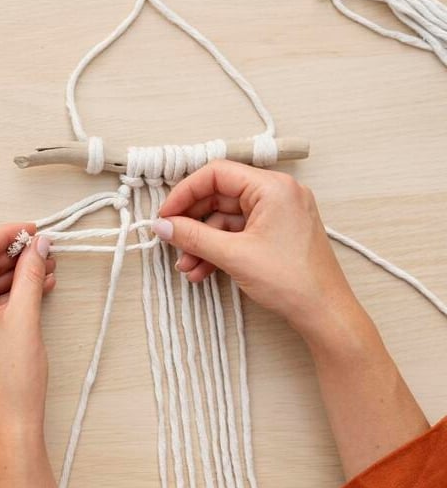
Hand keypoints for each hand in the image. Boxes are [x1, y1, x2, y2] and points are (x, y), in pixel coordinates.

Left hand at [0, 224, 55, 455]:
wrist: (6, 429)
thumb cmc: (13, 381)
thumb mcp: (26, 317)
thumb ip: (30, 273)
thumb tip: (38, 245)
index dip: (7, 233)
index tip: (33, 231)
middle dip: (12, 256)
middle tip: (45, 250)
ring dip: (10, 276)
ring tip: (45, 270)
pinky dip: (2, 296)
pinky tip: (31, 290)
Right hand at [152, 160, 360, 341]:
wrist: (324, 313)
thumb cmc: (293, 281)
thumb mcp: (234, 255)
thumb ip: (193, 236)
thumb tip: (163, 226)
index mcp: (272, 188)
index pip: (217, 174)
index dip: (185, 193)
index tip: (166, 215)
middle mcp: (277, 194)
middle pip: (219, 196)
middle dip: (192, 223)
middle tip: (171, 241)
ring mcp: (277, 215)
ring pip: (225, 220)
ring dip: (202, 242)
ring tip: (187, 266)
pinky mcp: (276, 234)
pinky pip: (238, 234)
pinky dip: (218, 250)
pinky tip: (202, 270)